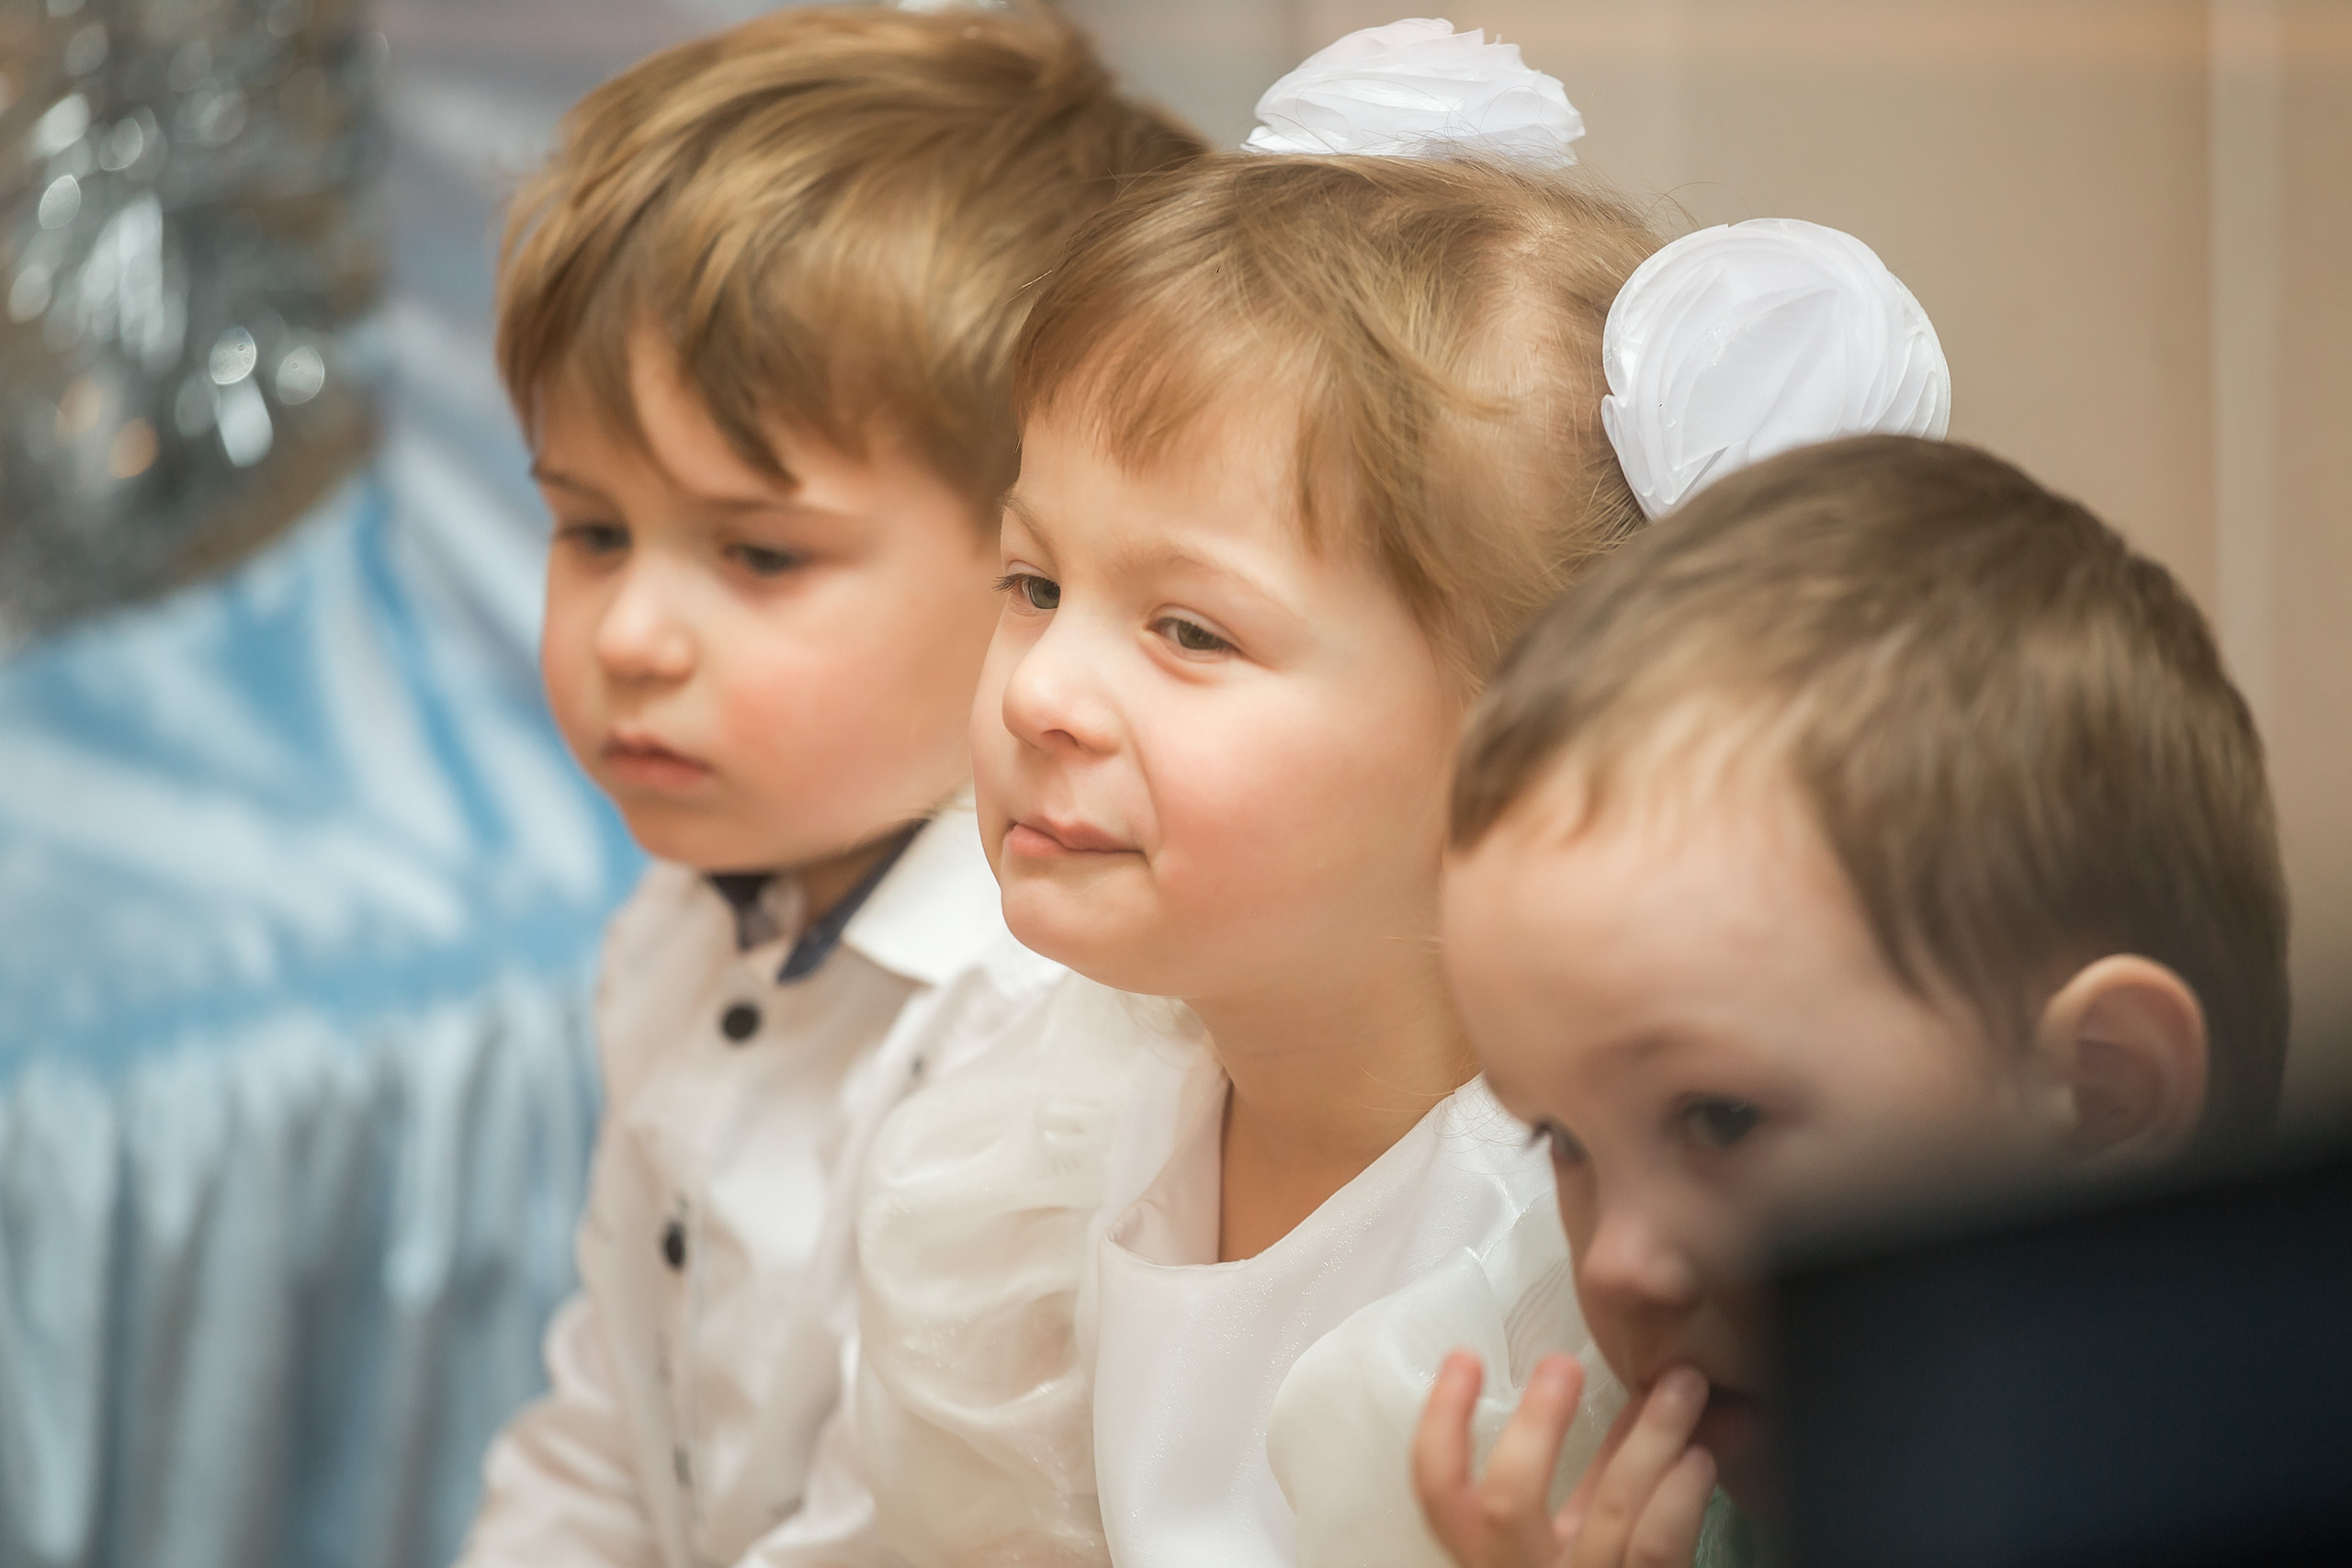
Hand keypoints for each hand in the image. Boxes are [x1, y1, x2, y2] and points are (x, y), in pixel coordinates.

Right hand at [1413, 1351, 1716, 1567]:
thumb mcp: (1581, 1536)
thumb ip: (1598, 1473)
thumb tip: (1645, 1393)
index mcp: (1494, 1557)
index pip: (1439, 1493)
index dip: (1441, 1424)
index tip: (1464, 1358)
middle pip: (1506, 1502)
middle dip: (1536, 1425)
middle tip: (1564, 1364)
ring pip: (1608, 1513)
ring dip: (1649, 1438)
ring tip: (1683, 1387)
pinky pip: (1655, 1550)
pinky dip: (1679, 1497)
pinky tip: (1699, 1459)